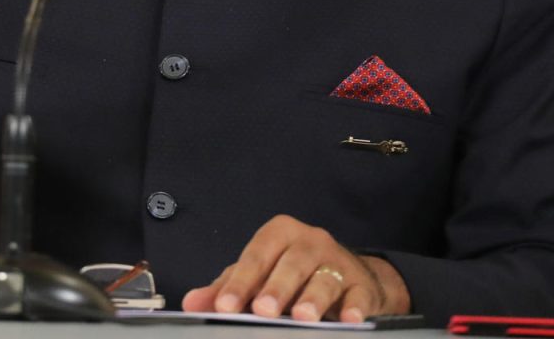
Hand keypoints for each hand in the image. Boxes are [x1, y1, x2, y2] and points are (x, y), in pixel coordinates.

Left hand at [181, 215, 409, 321]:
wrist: (348, 278)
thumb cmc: (292, 275)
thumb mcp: (257, 276)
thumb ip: (226, 288)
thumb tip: (192, 303)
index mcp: (279, 234)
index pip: (256, 257)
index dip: (240, 282)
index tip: (225, 307)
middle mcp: (310, 242)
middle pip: (291, 263)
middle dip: (276, 288)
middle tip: (263, 311)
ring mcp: (338, 262)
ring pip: (325, 278)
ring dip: (313, 298)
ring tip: (302, 317)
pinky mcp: (361, 286)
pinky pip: (358, 295)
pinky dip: (354, 307)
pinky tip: (347, 319)